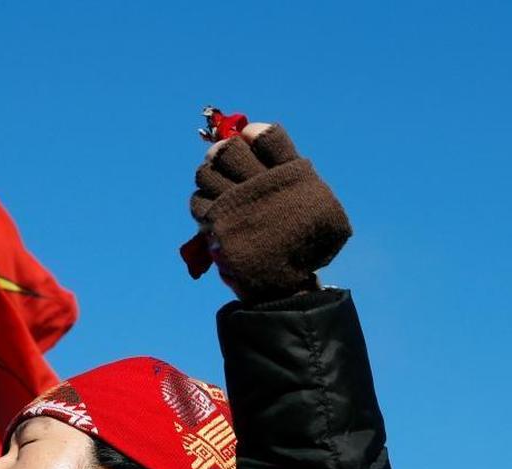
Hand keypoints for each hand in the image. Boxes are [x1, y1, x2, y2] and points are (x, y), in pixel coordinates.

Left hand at [182, 122, 350, 300]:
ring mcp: (237, 206)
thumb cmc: (304, 245)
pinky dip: (201, 201)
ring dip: (209, 173)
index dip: (254, 134)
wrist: (285, 287)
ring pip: (207, 172)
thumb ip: (293, 178)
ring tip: (218, 184)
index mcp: (292, 177)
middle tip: (225, 158)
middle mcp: (262, 188)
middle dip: (223, 151)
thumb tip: (256, 147)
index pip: (267, 137)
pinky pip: (198, 201)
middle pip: (229, 150)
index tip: (248, 137)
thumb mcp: (318, 210)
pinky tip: (212, 208)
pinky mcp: (218, 226)